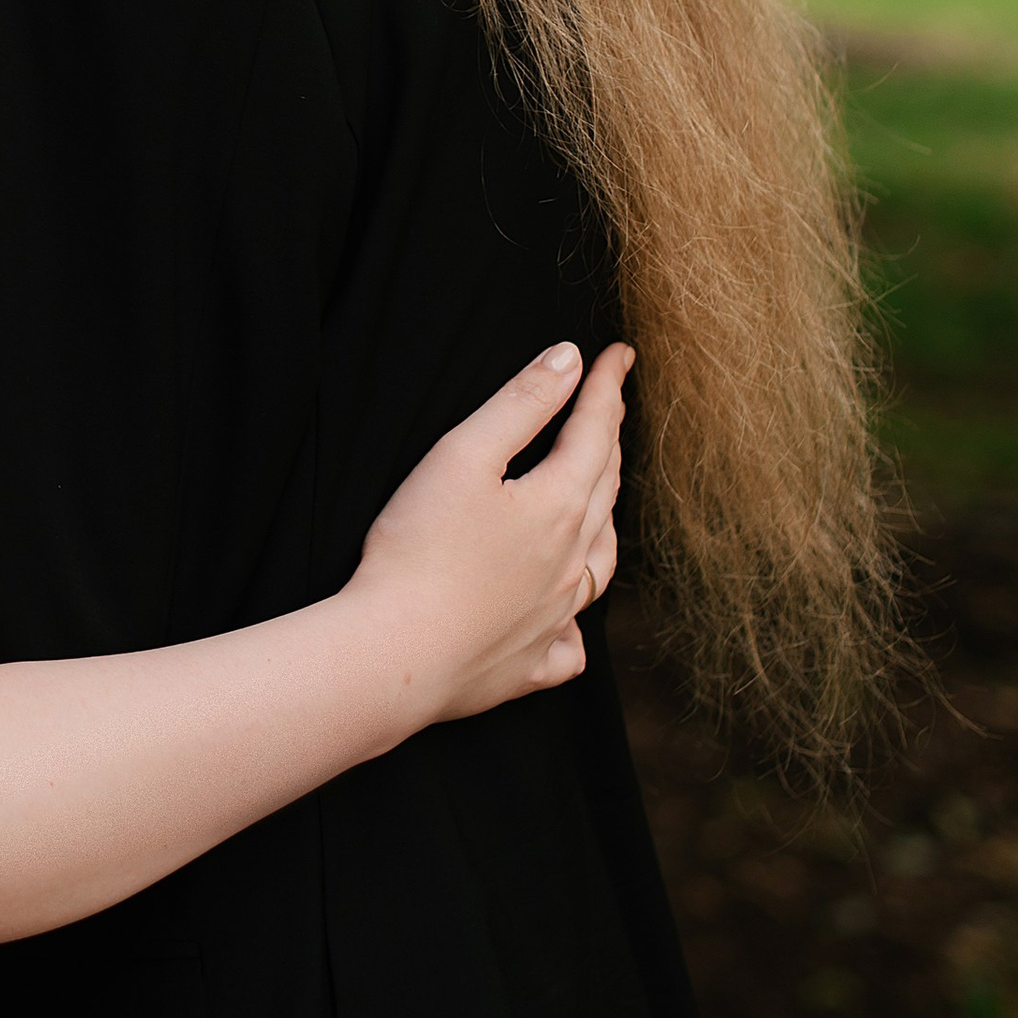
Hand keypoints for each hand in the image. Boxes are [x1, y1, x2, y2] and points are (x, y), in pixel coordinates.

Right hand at [350, 340, 629, 726]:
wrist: (395, 652)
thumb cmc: (418, 550)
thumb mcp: (462, 456)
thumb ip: (520, 404)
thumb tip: (570, 360)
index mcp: (557, 507)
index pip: (595, 433)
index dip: (608, 388)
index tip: (622, 353)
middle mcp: (570, 564)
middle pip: (603, 492)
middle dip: (609, 442)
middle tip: (611, 409)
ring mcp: (554, 620)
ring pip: (599, 565)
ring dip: (605, 522)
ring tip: (601, 502)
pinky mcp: (528, 664)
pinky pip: (569, 644)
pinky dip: (576, 625)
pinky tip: (569, 623)